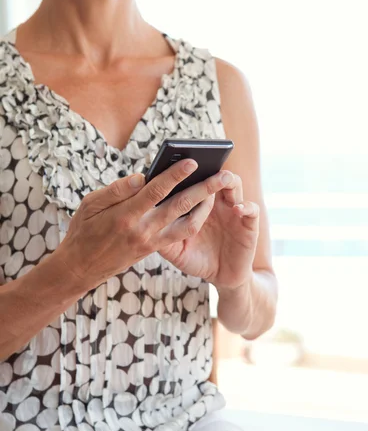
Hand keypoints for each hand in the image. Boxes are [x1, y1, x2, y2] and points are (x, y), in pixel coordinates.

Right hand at [57, 158, 233, 291]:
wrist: (81, 268)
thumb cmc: (84, 229)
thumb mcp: (90, 204)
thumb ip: (117, 190)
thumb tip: (142, 176)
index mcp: (124, 215)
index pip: (156, 191)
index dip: (176, 175)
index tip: (193, 162)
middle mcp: (141, 230)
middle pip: (179, 206)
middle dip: (203, 189)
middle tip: (223, 175)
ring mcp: (150, 242)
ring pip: (186, 224)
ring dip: (205, 207)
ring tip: (218, 191)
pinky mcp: (154, 249)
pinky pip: (180, 235)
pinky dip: (194, 220)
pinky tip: (203, 207)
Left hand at [158, 171, 259, 290]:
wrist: (222, 277)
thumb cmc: (197, 259)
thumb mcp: (176, 250)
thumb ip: (162, 236)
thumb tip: (143, 223)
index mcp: (197, 203)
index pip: (191, 181)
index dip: (184, 173)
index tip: (173, 163)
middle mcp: (216, 202)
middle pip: (212, 177)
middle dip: (206, 170)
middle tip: (200, 162)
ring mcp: (233, 210)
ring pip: (234, 185)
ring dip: (229, 180)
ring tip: (222, 178)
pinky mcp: (249, 223)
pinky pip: (252, 209)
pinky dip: (246, 207)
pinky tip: (237, 209)